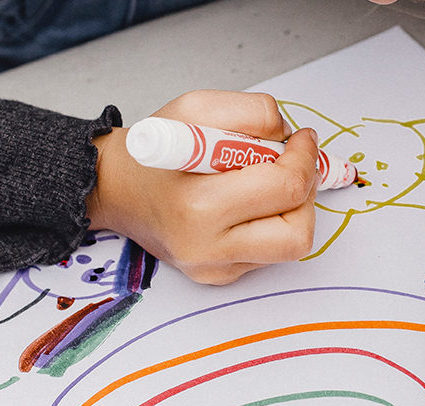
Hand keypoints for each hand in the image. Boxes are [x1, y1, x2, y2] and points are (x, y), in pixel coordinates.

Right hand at [86, 90, 318, 284]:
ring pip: (289, 248)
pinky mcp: (219, 278)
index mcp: (198, 206)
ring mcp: (214, 269)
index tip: (303, 140)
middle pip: (296, 235)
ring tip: (273, 185)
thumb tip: (292, 139)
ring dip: (294, 211)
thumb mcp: (195, 109)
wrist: (117, 192)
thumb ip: (252, 113)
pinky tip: (250, 207)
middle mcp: (208, 249)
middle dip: (307, 195)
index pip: (285, 189)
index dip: (306, 159)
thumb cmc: (153, 153)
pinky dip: (272, 225)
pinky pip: (268, 254)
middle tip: (296, 168)